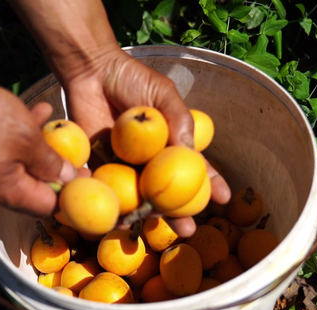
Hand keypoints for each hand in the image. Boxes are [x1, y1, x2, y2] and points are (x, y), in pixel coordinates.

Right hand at [0, 74, 76, 216]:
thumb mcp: (28, 139)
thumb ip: (51, 163)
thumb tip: (69, 180)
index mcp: (10, 194)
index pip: (48, 207)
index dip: (71, 194)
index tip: (87, 177)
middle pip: (35, 187)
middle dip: (56, 168)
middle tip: (74, 152)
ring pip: (19, 165)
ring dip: (39, 147)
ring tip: (57, 125)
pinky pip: (3, 152)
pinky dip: (20, 136)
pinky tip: (36, 112)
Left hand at [61, 48, 230, 236]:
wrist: (92, 71)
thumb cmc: (132, 78)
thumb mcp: (163, 95)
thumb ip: (179, 119)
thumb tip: (191, 151)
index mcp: (168, 146)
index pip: (193, 169)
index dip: (210, 184)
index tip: (223, 199)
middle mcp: (148, 162)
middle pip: (166, 193)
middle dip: (179, 214)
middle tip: (189, 231)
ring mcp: (123, 167)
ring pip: (137, 198)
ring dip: (144, 217)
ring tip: (150, 228)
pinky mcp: (97, 166)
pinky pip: (104, 189)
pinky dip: (109, 204)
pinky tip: (116, 218)